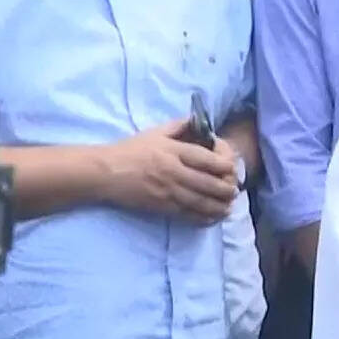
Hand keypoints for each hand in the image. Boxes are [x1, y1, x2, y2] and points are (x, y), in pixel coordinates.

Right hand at [102, 118, 238, 223]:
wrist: (104, 172)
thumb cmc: (130, 150)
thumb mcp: (155, 132)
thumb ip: (179, 125)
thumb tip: (199, 121)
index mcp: (175, 151)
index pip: (210, 159)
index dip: (226, 164)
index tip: (230, 166)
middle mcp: (175, 171)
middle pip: (211, 183)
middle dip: (228, 187)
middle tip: (234, 189)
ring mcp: (169, 191)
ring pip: (203, 202)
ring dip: (221, 205)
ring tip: (229, 206)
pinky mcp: (162, 207)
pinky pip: (189, 214)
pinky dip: (205, 217)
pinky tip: (213, 217)